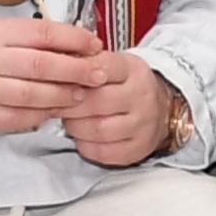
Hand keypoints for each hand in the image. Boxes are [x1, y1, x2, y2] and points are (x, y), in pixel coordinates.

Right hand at [0, 16, 105, 133]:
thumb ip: (29, 37)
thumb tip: (76, 44)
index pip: (43, 33)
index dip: (74, 39)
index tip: (94, 45)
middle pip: (42, 65)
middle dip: (77, 70)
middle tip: (99, 74)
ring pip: (31, 94)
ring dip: (62, 95)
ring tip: (81, 94)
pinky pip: (16, 117)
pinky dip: (39, 115)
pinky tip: (54, 111)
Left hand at [61, 51, 177, 165]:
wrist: (161, 109)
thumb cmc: (126, 85)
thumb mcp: (112, 65)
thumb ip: (85, 63)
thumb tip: (54, 66)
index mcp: (132, 69)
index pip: (100, 68)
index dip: (74, 76)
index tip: (58, 81)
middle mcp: (141, 96)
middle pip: (96, 102)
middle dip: (69, 105)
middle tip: (57, 105)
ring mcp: (142, 124)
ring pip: (98, 130)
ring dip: (75, 127)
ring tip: (70, 120)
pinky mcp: (138, 148)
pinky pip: (103, 152)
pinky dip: (85, 145)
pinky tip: (82, 136)